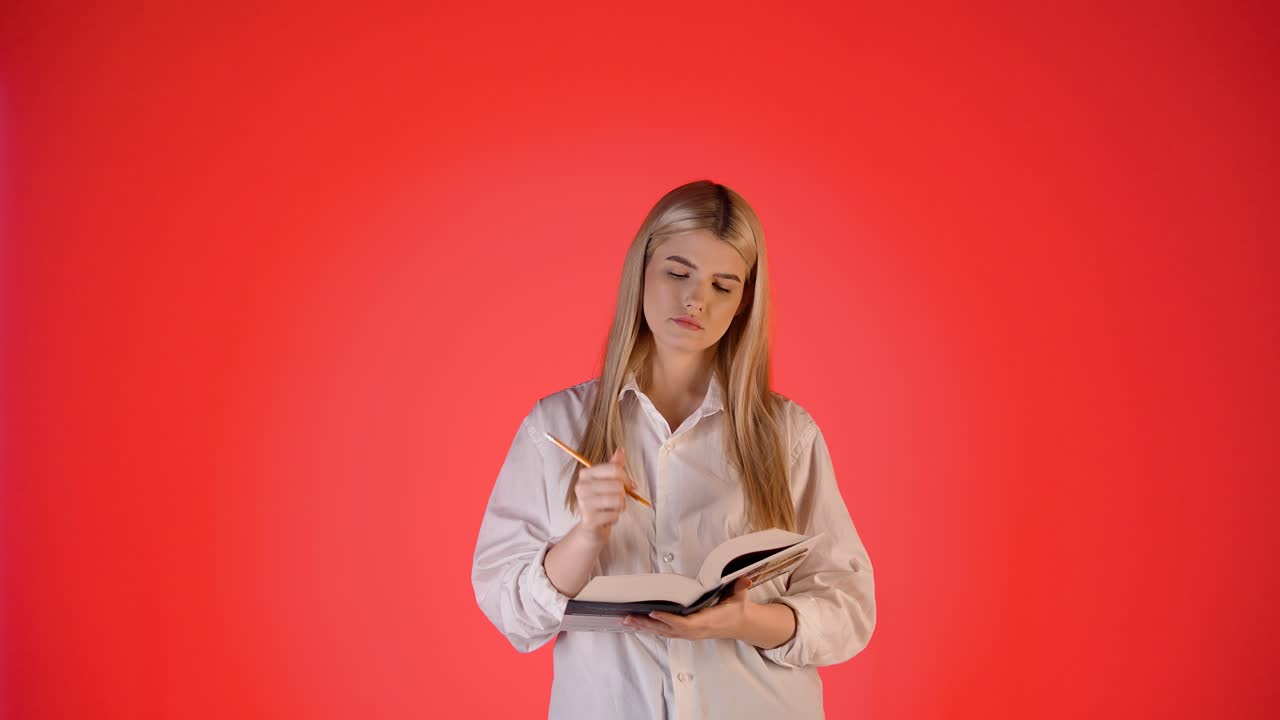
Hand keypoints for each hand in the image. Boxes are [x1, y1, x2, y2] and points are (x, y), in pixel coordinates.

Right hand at [574, 447, 631, 540]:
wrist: (592, 527)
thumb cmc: (601, 502)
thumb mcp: (607, 482)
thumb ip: (614, 466)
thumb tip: (620, 450)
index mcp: (585, 474)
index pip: (614, 469)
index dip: (626, 477)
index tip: (630, 485)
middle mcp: (581, 487)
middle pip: (617, 485)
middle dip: (623, 494)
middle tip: (618, 500)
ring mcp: (584, 503)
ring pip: (618, 499)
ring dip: (620, 506)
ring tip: (613, 508)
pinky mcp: (589, 519)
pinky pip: (615, 514)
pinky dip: (616, 517)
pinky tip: (608, 517)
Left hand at [621, 576, 755, 640]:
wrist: (739, 625)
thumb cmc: (736, 609)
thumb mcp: (740, 597)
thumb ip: (740, 587)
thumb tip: (746, 578)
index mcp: (706, 622)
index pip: (684, 623)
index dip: (668, 619)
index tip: (653, 612)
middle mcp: (694, 631)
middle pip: (667, 630)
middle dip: (647, 624)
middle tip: (629, 617)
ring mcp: (688, 634)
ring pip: (662, 632)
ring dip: (644, 626)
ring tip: (626, 620)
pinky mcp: (684, 633)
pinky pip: (664, 632)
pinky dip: (649, 627)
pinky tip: (637, 624)